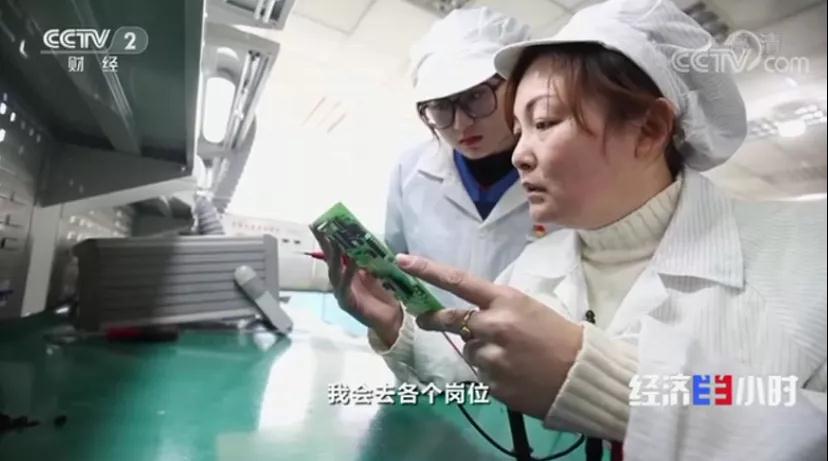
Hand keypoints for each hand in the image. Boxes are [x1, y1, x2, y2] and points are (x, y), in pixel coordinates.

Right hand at [310, 229, 402, 346]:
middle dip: (326, 242)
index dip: (328, 236)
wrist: (393, 318)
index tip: (321, 221)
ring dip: (335, 256)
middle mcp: (342, 279)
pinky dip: (349, 274)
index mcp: (348, 269)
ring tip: (336, 241)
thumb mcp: (379, 269)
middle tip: (322, 227)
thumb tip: (367, 237)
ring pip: (335, 271)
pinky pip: (345, 287)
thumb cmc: (386, 292)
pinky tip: (351, 264)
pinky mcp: (347, 303)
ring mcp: (342, 291)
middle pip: (330, 258)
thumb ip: (371, 257)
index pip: (336, 250)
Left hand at [396, 254, 583, 419]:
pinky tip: (515, 374)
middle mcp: (493, 326)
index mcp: (505, 301)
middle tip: (425, 319)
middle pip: (451, 320)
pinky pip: (481, 374)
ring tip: (511, 357)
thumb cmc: (560, 336)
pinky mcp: (492, 384)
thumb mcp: (529, 308)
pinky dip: (492, 373)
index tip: (403, 262)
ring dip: (480, 351)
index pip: (458, 281)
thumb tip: (468, 318)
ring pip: (468, 350)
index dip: (428, 270)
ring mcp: (491, 357)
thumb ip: (496, 309)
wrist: (583, 375)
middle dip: (434, 319)